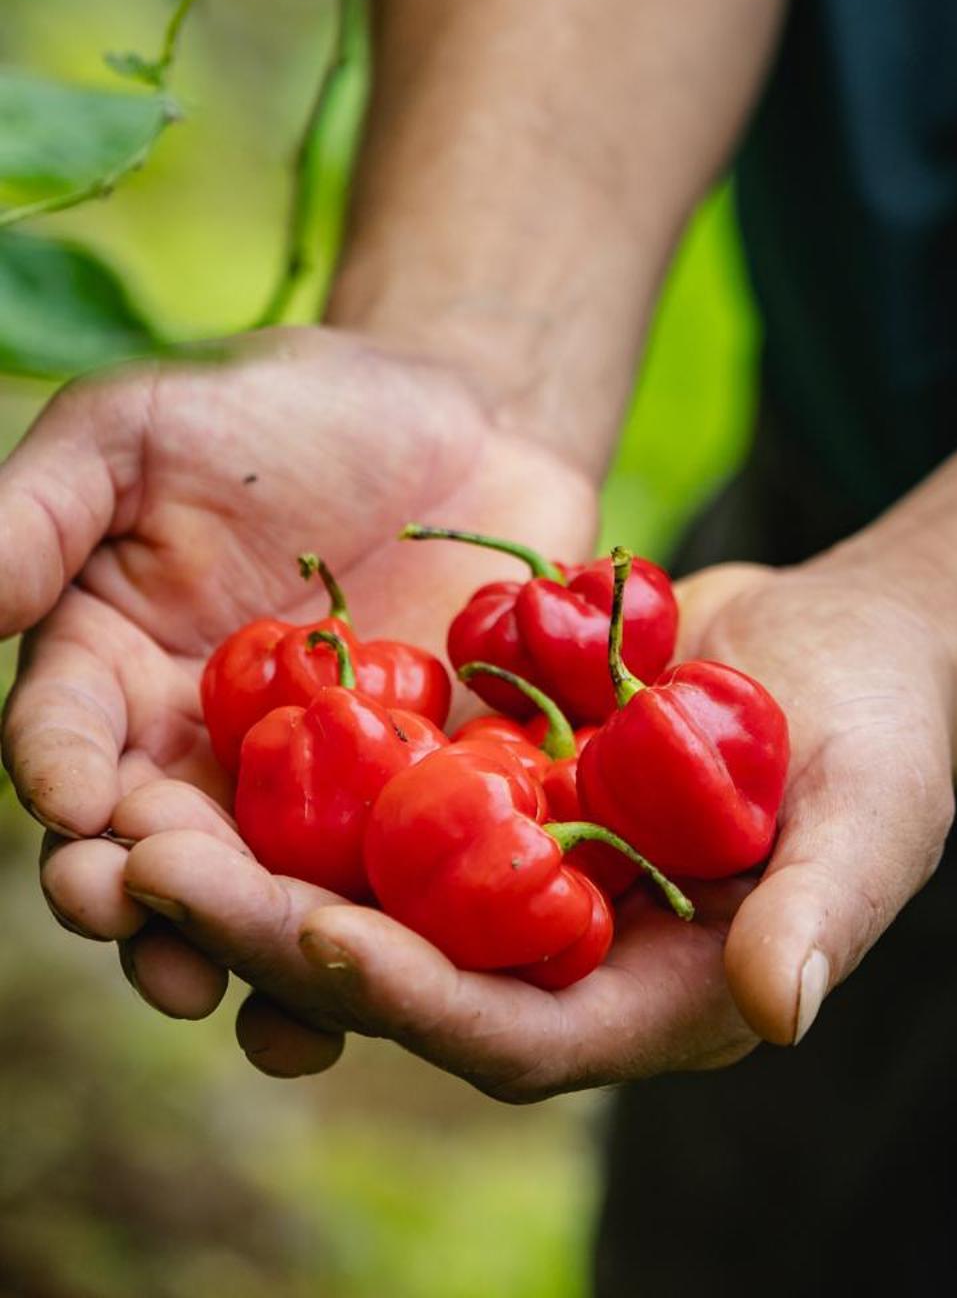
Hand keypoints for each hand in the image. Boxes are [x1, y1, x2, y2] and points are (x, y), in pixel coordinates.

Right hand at [1, 325, 595, 1067]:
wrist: (459, 418)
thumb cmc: (283, 411)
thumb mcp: (143, 428)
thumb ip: (40, 510)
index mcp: (109, 674)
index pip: (60, 743)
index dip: (58, 775)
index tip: (73, 804)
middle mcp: (188, 757)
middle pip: (146, 854)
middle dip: (141, 899)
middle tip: (148, 925)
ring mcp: (301, 796)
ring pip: (258, 902)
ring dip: (253, 957)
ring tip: (258, 1001)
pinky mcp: (406, 810)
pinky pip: (389, 893)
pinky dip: (392, 943)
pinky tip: (404, 980)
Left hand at [83, 548, 956, 1095]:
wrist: (848, 645)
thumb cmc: (887, 737)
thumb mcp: (875, 816)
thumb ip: (827, 911)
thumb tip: (780, 1011)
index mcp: (653, 1002)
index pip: (520, 1033)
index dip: (425, 1000)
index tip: (327, 943)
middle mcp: (567, 960)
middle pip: (409, 971)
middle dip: (283, 935)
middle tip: (159, 875)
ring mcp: (521, 878)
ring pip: (370, 890)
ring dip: (260, 860)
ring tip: (145, 813)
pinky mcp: (495, 798)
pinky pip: (387, 800)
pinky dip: (310, 774)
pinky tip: (222, 723)